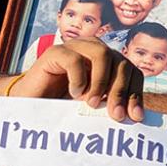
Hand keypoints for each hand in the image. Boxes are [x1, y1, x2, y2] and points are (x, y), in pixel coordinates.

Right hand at [11, 37, 144, 121]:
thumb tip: (137, 117)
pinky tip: (74, 93)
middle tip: (116, 115)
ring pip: (102, 53)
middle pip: (121, 62)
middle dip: (121, 91)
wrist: (29, 104)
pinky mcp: (55, 52)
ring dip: (102, 82)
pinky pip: (75, 58)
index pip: (131, 71)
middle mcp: (93, 50)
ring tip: (92, 104)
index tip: (135, 117)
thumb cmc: (62, 106)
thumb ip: (111, 106)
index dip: (135, 92)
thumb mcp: (93, 107)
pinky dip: (79, 78)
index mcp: (107, 62)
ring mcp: (75, 47)